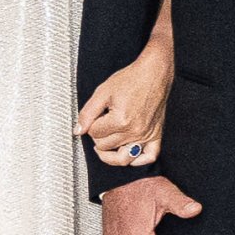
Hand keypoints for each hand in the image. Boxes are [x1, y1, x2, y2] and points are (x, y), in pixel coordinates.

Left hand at [75, 36, 172, 166]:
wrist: (153, 73)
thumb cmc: (130, 79)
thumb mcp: (103, 92)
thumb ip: (87, 113)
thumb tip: (78, 131)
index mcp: (121, 120)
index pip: (95, 134)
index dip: (91, 124)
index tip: (96, 116)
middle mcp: (135, 131)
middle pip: (106, 146)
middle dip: (99, 136)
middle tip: (101, 123)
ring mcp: (146, 135)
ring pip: (123, 158)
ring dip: (111, 153)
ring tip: (106, 144)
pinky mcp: (156, 135)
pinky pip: (148, 157)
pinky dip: (137, 160)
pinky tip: (129, 154)